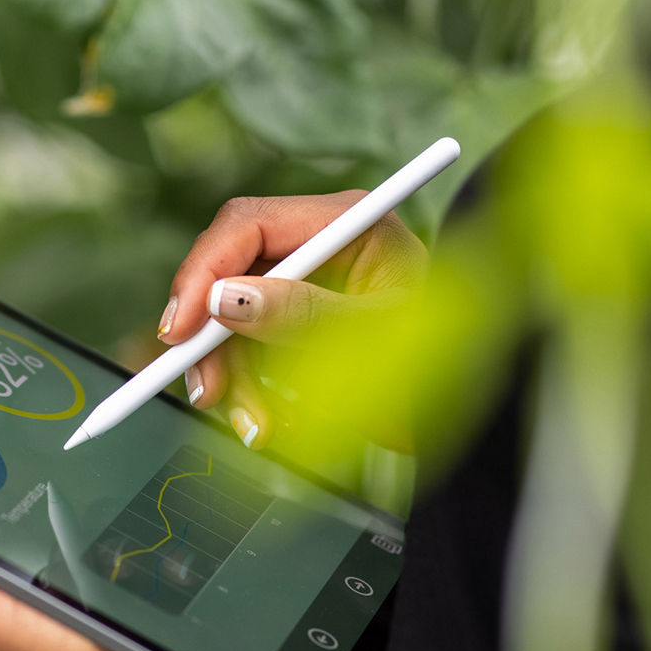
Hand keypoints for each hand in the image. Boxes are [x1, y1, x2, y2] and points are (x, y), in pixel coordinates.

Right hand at [160, 191, 428, 449]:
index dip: (204, 272)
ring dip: (234, 380)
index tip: (180, 330)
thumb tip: (228, 300)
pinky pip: (247, 353)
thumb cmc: (441, 363)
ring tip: (260, 428)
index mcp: (347, 222)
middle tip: (208, 394)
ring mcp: (304, 285)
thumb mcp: (374, 338)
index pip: (248, 224)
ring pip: (230, 323)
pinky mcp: (294, 325)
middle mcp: (319, 245)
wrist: (471, 413)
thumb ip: (304, 315)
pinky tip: (274, 422)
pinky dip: (251, 391)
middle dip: (213, 340)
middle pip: (228, 275)